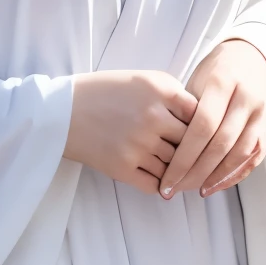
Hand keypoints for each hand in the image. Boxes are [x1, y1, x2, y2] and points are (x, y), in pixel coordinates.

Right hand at [64, 70, 197, 194]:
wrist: (63, 111)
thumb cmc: (105, 92)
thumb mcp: (143, 78)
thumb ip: (174, 94)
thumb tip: (202, 119)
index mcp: (160, 90)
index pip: (200, 115)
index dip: (202, 125)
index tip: (200, 132)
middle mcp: (153, 117)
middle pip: (191, 143)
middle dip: (192, 149)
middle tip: (194, 156)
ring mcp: (139, 145)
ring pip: (175, 167)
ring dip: (177, 170)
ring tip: (177, 170)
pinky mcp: (123, 168)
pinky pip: (156, 185)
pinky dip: (162, 186)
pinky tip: (162, 181)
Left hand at [158, 39, 265, 200]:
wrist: (251, 58)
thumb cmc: (214, 72)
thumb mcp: (196, 81)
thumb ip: (186, 111)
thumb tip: (164, 151)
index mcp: (223, 82)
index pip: (202, 127)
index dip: (184, 157)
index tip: (166, 177)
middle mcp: (246, 97)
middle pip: (221, 143)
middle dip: (196, 171)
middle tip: (175, 189)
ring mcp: (260, 113)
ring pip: (239, 153)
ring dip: (216, 177)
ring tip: (193, 190)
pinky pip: (254, 157)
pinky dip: (235, 175)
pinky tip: (215, 185)